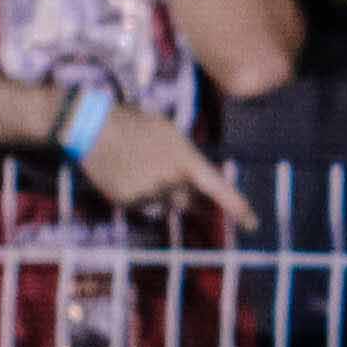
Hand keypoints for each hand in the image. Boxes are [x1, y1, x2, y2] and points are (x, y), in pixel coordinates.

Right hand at [72, 96, 248, 229]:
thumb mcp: (169, 132)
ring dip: (159, 192)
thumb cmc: (134, 122)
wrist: (94, 128)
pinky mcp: (127, 202)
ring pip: (162, 203)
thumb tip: (193, 177)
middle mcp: (170, 182)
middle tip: (169, 175)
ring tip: (139, 165)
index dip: (238, 208)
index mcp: (186, 161)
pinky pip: (141, 204)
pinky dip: (137, 194)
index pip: (218, 189)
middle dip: (186, 195)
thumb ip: (186, 157)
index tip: (253, 224)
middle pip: (187, 200)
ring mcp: (148, 195)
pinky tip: (125, 173)